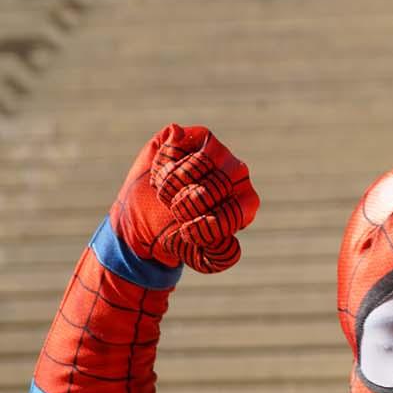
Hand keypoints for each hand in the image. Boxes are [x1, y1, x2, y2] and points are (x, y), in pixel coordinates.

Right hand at [113, 124, 259, 273]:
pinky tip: (159, 175)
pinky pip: (177, 144)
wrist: (145, 221)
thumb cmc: (179, 236)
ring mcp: (216, 151)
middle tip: (174, 212)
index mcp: (246, 201)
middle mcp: (237, 173)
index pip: (233, 211)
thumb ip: (221, 256)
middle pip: (214, 187)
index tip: (186, 231)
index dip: (204, 225)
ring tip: (165, 195)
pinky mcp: (189, 136)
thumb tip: (232, 241)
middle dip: (184, 206)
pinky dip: (162, 164)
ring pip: (198, 163)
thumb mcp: (202, 257)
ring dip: (172, 185)